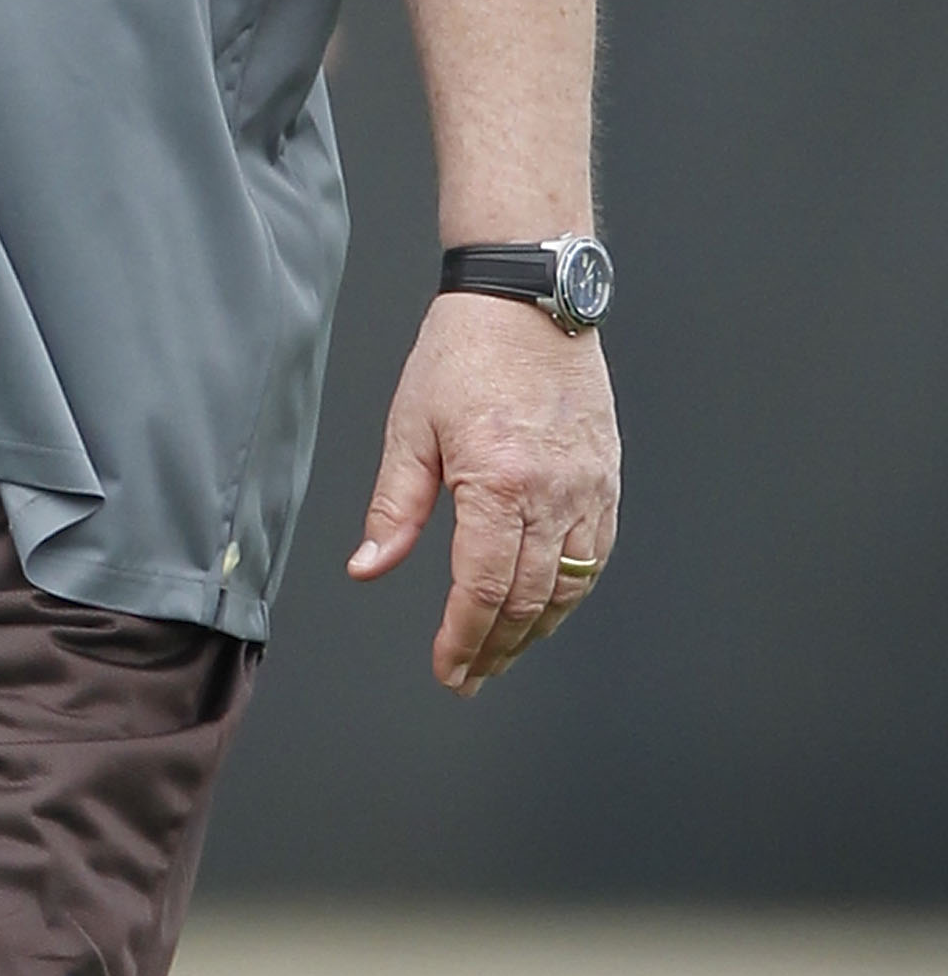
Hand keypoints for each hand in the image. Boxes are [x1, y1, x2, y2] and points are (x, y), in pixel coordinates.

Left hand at [347, 292, 619, 694]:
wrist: (527, 299)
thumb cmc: (464, 352)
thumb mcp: (410, 426)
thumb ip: (394, 506)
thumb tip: (368, 565)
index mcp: (498, 480)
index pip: (483, 588)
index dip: (463, 639)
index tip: (448, 670)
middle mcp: (553, 491)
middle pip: (528, 600)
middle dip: (496, 648)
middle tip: (470, 676)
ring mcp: (588, 486)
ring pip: (569, 587)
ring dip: (536, 631)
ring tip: (503, 654)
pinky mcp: (606, 477)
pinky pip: (596, 555)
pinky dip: (572, 592)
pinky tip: (548, 608)